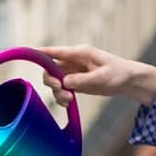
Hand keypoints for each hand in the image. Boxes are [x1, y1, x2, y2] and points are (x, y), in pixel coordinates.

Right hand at [39, 45, 155, 106]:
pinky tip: (69, 102)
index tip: (27, 53)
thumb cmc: (118, 73)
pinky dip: (62, 98)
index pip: (55, 52)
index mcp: (80, 53)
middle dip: (51, 82)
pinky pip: (62, 90)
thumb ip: (82, 80)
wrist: (128, 81)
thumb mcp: (101, 78)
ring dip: (58, 93)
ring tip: (69, 100)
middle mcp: (73, 61)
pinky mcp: (76, 82)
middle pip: (51, 69)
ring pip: (55, 82)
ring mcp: (73, 72)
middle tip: (60, 90)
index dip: (40, 53)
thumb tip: (64, 83)